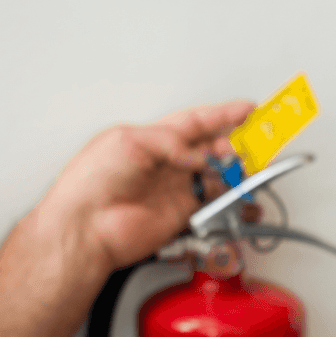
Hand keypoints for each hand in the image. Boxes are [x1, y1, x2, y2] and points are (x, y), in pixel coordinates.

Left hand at [40, 100, 253, 274]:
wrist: (85, 227)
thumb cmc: (91, 183)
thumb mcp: (130, 142)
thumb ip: (170, 142)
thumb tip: (197, 154)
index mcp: (150, 139)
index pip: (193, 122)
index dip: (222, 115)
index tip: (248, 109)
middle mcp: (163, 163)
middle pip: (208, 147)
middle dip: (233, 143)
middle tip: (250, 144)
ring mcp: (172, 189)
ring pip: (214, 174)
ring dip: (232, 170)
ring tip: (243, 169)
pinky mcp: (178, 214)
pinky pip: (211, 203)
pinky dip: (227, 198)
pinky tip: (233, 193)